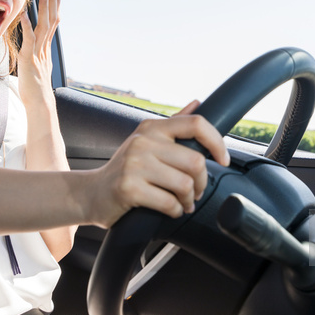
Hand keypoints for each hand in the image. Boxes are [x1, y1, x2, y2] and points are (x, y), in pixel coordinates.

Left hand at [18, 0, 61, 106]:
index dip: (55, 7)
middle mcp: (44, 48)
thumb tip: (36, 54)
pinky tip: (24, 13)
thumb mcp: (37, 71)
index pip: (53, 23)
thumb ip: (37, 59)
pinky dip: (26, 25)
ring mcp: (38, 53)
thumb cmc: (36, 91)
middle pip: (52, 20)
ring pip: (43, 26)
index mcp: (46, 49)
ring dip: (44, 8)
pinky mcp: (29, 59)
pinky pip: (28, 39)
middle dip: (54, 1)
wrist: (40, 104)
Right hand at [86, 101, 230, 227]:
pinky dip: (176, 211)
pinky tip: (170, 210)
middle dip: (201, 183)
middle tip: (196, 192)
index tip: (223, 159)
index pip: (195, 124)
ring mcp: (134, 164)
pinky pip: (169, 203)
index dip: (216, 142)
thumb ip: (173, 122)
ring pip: (184, 184)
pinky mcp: (129, 188)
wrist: (92, 193)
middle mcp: (143, 141)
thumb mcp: (146, 140)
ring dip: (189, 200)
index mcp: (152, 127)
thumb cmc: (125, 168)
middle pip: (195, 161)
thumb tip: (197, 103)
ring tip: (183, 203)